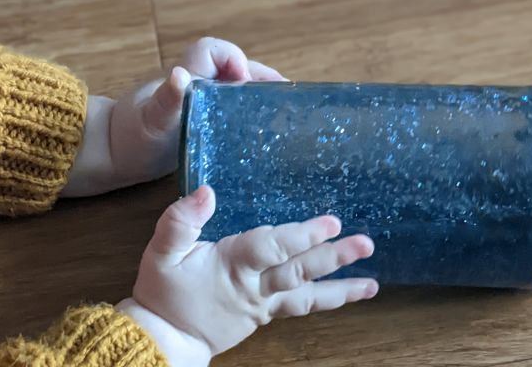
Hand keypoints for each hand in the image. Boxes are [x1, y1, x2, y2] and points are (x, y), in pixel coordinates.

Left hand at [61, 38, 285, 196]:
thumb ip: (166, 99)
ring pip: (238, 91)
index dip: (235, 60)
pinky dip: (250, 118)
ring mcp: (204, 104)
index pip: (215, 50)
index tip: (244, 85)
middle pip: (236, 70)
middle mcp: (199, 84)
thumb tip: (179, 74)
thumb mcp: (150, 121)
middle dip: (261, 81)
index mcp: (188, 76)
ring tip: (284, 116)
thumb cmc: (132, 136)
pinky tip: (264, 136)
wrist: (116, 155)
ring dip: (259, 99)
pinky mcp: (206, 123)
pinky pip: (233, 112)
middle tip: (286, 101)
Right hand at [117, 186, 377, 365]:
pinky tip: (347, 293)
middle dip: (333, 257)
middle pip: (299, 271)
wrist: (164, 339)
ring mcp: (263, 304)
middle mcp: (254, 286)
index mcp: (232, 265)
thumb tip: (205, 192)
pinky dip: (326, 301)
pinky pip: (300, 307)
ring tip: (372, 284)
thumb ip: (180, 221)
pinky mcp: (264, 314)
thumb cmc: (162, 293)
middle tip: (365, 244)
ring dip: (340, 288)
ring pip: (307, 296)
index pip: (272, 248)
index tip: (330, 223)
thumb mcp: (160, 252)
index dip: (301, 235)